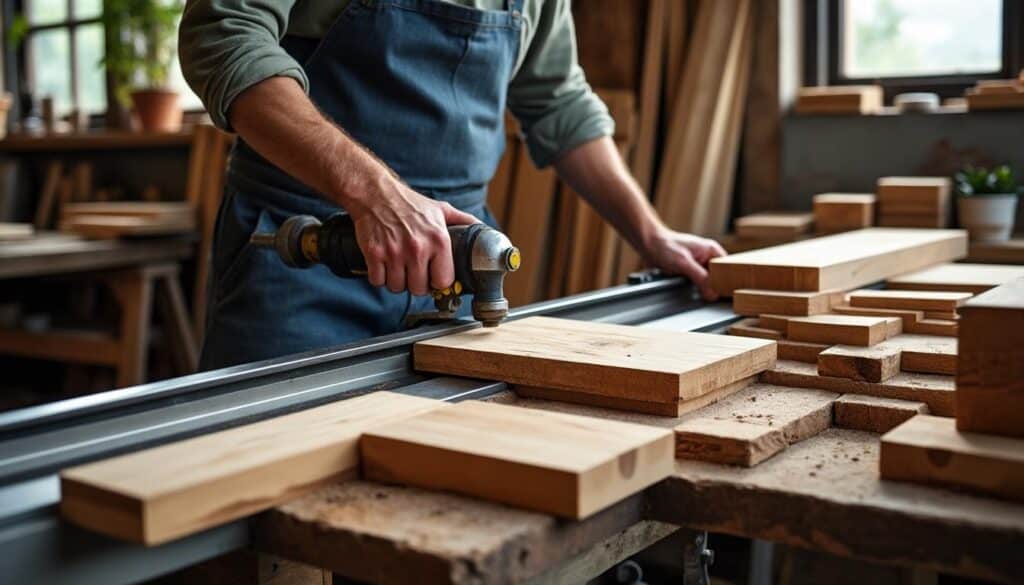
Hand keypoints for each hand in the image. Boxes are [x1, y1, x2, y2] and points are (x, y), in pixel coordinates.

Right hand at [348, 176, 479, 295]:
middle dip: (416, 283)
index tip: (433, 277)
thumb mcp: (442, 210)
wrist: (375, 193)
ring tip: (399, 267)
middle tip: (413, 271)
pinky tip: (384, 265)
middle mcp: (418, 248)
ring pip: (397, 288)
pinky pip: (378, 281)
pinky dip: (379, 277)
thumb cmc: (409, 203)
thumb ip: (464, 221)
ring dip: (397, 281)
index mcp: (438, 240)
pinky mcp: (374, 254)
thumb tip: (484, 231)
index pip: (443, 282)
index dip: (437, 282)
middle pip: (419, 289)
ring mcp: (394, 252)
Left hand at [641, 228, 726, 300]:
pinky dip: (697, 288)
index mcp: (712, 250)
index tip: (726, 293)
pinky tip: (695, 292)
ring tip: (706, 295)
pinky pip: (698, 282)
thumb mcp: (685, 263)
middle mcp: (707, 257)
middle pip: (719, 276)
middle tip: (715, 297)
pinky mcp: (690, 270)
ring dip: (706, 288)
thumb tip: (713, 293)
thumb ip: (700, 278)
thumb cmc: (665, 246)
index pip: (729, 268)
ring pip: (708, 281)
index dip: (729, 281)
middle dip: (716, 286)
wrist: (649, 244)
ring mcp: (699, 264)